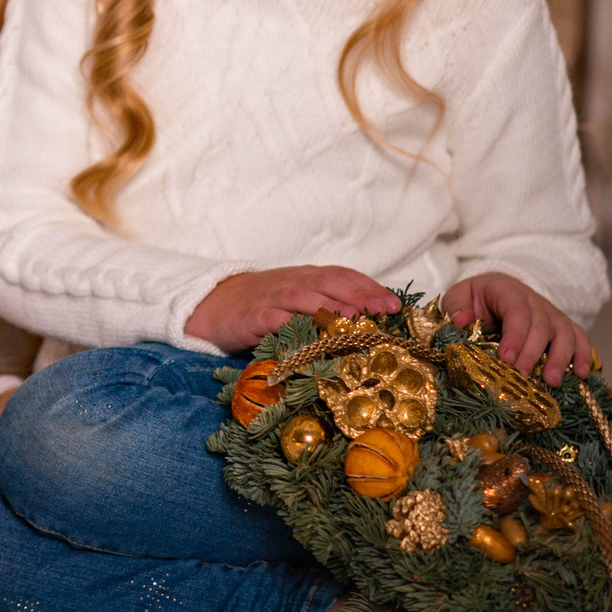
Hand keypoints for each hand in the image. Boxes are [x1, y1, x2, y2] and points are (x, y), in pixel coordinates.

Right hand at [185, 267, 399, 353]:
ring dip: (330, 306)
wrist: (216, 305)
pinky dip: (292, 325)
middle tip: (382, 310)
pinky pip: (273, 319)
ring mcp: (272, 298)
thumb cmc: (267, 306)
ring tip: (353, 320)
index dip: (369, 287)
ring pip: (305, 297)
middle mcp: (293, 282)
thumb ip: (328, 305)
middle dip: (358, 295)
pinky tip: (309, 336)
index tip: (395, 304)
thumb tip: (373, 322)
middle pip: (329, 282)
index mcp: (308, 277)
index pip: (343, 275)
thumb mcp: (299, 299)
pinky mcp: (254, 316)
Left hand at [442, 271, 592, 384]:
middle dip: (532, 353)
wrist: (494, 290)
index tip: (507, 358)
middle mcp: (534, 300)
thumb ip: (456, 306)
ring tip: (551, 381)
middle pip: (540, 326)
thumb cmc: (475, 299)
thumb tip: (461, 320)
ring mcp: (551, 313)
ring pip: (563, 332)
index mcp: (507, 290)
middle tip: (523, 375)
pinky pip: (579, 337)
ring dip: (560, 357)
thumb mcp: (459, 296)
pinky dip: (584, 354)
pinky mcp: (562, 326)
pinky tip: (582, 374)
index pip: (516, 311)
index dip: (514, 335)